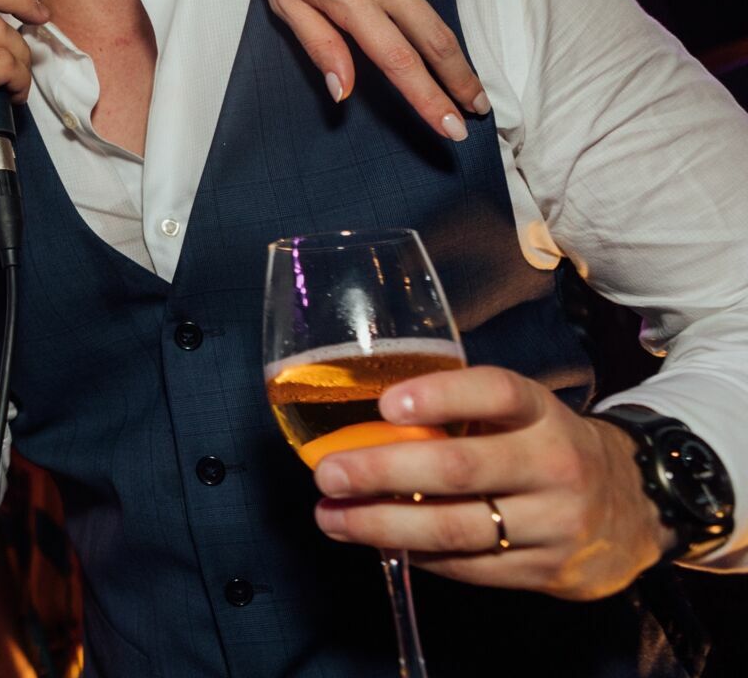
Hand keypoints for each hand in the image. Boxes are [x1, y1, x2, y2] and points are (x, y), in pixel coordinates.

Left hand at [205, 0, 488, 139]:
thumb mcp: (284, 0)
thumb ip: (321, 47)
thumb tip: (345, 93)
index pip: (400, 63)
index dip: (430, 100)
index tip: (453, 128)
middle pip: (436, 40)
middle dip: (460, 79)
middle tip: (478, 109)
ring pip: (420, 0)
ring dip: (405, 14)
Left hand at [308, 365, 677, 600]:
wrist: (635, 507)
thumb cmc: (545, 447)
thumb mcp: (520, 416)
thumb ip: (459, 411)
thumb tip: (361, 415)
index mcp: (541, 413)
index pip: (495, 393)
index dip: (440, 396)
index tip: (385, 404)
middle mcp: (554, 464)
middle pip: (460, 469)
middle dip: (383, 471)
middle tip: (328, 473)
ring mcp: (554, 523)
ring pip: (456, 528)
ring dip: (382, 524)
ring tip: (331, 516)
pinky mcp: (546, 571)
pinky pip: (467, 567)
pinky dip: (416, 554)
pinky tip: (379, 542)